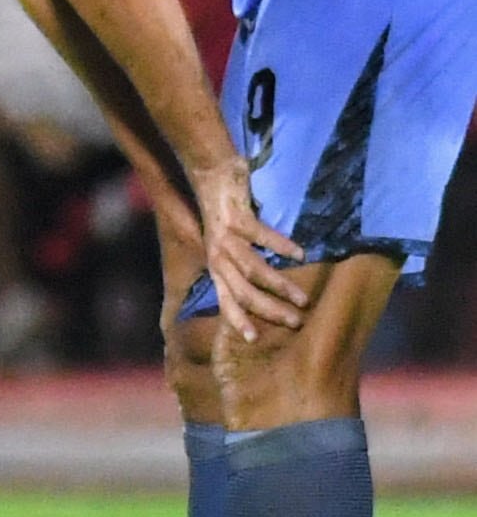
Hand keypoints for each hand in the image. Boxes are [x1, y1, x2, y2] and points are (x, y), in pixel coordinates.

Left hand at [188, 157, 307, 344]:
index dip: (238, 319)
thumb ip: (240, 268)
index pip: (225, 300)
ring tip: (303, 299)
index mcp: (216, 266)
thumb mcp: (226, 247)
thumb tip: (265, 294)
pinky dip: (282, 247)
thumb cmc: (225, 216)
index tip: (253, 340)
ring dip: (280, 286)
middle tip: (296, 323)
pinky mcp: (237, 219)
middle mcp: (218, 257)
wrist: (212, 177)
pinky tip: (300, 254)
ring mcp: (226, 239)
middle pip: (243, 292)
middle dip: (270, 311)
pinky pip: (263, 237)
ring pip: (254, 271)